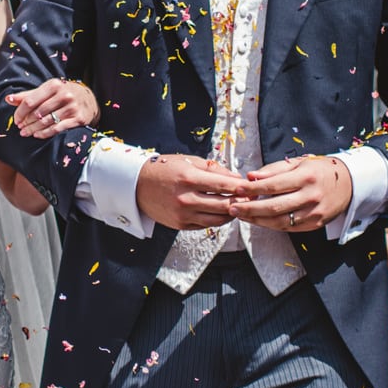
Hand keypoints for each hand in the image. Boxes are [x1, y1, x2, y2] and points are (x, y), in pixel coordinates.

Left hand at [7, 79, 99, 138]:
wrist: (88, 99)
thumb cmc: (62, 94)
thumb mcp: (46, 90)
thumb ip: (27, 95)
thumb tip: (8, 99)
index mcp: (53, 85)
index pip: (30, 100)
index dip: (20, 112)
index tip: (16, 119)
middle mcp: (64, 95)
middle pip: (38, 113)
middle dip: (26, 122)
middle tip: (20, 128)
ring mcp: (72, 107)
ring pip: (46, 122)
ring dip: (33, 129)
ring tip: (26, 133)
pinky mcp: (78, 119)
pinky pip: (57, 129)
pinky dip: (45, 133)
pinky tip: (37, 135)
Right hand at [134, 154, 251, 231]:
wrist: (136, 185)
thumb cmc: (164, 170)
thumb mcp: (188, 161)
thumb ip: (213, 169)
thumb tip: (236, 178)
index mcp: (189, 178)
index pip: (223, 185)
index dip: (241, 187)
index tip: (251, 187)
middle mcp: (186, 198)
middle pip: (224, 205)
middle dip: (241, 202)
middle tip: (251, 199)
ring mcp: (183, 214)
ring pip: (217, 219)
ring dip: (231, 214)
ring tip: (238, 207)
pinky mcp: (180, 225)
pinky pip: (205, 225)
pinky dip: (216, 220)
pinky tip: (222, 213)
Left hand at [229, 156, 351, 234]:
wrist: (349, 183)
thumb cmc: (320, 170)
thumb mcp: (300, 163)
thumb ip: (274, 170)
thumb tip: (251, 177)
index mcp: (306, 177)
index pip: (273, 185)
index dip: (253, 189)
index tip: (237, 190)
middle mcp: (311, 196)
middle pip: (274, 207)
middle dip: (250, 209)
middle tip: (233, 208)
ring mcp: (314, 213)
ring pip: (280, 222)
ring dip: (258, 220)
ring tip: (242, 215)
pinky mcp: (316, 224)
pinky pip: (289, 228)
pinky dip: (272, 225)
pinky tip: (259, 220)